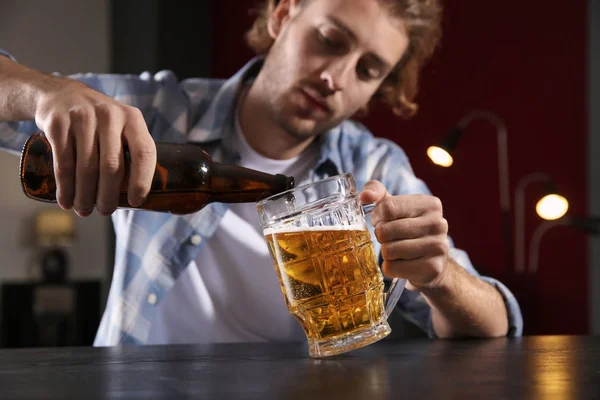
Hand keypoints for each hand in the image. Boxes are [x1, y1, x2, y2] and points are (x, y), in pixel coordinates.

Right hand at [34, 78, 155, 216]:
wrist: (60, 94)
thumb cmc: (99, 122)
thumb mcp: (121, 126)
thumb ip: (131, 152)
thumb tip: (137, 197)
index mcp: (132, 119)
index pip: (144, 152)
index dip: (142, 181)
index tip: (136, 202)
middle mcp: (110, 115)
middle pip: (112, 166)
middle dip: (108, 195)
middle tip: (105, 211)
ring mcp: (82, 117)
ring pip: (86, 168)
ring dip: (85, 195)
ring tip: (84, 210)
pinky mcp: (58, 123)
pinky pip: (63, 162)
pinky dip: (65, 186)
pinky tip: (66, 200)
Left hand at [360, 180, 449, 289]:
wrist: (431, 260)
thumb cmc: (407, 227)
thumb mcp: (394, 205)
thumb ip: (376, 192)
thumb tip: (365, 196)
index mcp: (430, 204)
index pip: (388, 208)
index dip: (377, 216)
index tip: (381, 220)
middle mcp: (438, 224)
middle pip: (386, 231)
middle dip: (381, 235)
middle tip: (389, 237)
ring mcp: (438, 247)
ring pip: (388, 251)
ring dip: (385, 252)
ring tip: (397, 249)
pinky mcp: (432, 268)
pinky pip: (392, 268)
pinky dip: (390, 267)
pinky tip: (402, 262)